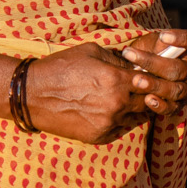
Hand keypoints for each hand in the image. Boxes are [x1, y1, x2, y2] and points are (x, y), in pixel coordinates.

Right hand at [24, 43, 154, 144]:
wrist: (33, 94)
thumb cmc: (62, 67)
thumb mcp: (91, 51)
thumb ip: (118, 59)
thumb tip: (135, 65)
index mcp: (117, 79)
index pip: (151, 81)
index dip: (153, 77)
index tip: (151, 75)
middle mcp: (117, 103)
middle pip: (147, 101)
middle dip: (147, 94)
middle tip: (142, 88)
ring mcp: (108, 122)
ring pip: (136, 117)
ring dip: (133, 108)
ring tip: (124, 99)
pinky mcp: (98, 136)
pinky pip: (120, 129)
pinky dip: (119, 121)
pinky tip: (109, 111)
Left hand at [120, 29, 186, 113]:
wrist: (150, 71)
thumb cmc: (153, 51)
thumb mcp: (155, 42)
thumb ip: (158, 43)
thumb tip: (160, 44)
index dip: (182, 39)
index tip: (163, 36)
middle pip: (179, 68)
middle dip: (153, 63)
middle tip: (131, 56)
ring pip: (176, 89)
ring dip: (155, 85)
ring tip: (137, 80)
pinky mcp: (181, 104)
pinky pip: (173, 108)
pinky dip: (160, 105)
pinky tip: (147, 99)